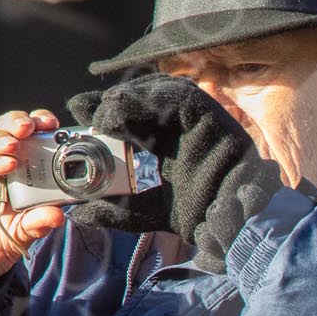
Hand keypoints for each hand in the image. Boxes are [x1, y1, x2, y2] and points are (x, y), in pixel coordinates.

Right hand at [0, 110, 68, 288]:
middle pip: (1, 129)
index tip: (53, 124)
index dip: (36, 125)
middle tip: (31, 126)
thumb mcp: (21, 233)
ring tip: (15, 145)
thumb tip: (59, 215)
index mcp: (13, 168)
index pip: (24, 136)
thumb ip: (38, 222)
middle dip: (16, 122)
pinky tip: (2, 164)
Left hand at [65, 75, 289, 270]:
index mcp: (172, 140)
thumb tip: (81, 214)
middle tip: (84, 110)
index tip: (78, 114)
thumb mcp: (152, 211)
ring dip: (126, 98)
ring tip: (104, 117)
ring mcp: (201, 116)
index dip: (106, 111)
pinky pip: (177, 96)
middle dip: (111, 100)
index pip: (135, 114)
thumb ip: (119, 211)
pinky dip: (147, 100)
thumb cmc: (206, 216)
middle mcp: (185, 123)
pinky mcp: (211, 114)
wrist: (238, 226)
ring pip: (159, 89)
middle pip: (144, 96)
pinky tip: (123, 115)